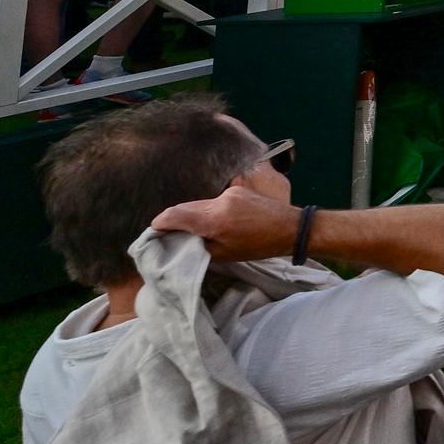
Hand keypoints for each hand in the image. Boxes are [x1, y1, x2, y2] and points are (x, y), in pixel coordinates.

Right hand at [150, 183, 301, 260]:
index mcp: (214, 219)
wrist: (291, 228)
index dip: (159, 223)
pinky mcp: (237, 189)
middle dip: (172, 220)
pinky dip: (205, 210)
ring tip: (187, 230)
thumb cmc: (258, 246)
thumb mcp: (224, 254)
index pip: (175, 214)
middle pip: (184, 207)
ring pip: (198, 203)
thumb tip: (178, 241)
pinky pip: (212, 200)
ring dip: (189, 215)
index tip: (152, 232)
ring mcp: (229, 192)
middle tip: (165, 234)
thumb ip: (197, 245)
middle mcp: (219, 201)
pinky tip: (209, 222)